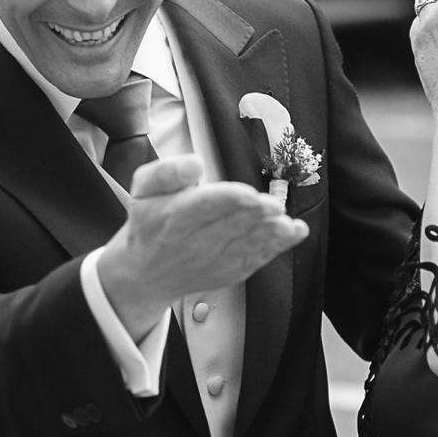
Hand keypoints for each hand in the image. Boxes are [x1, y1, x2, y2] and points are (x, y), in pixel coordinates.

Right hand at [97, 155, 306, 335]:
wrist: (147, 273)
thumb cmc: (150, 224)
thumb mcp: (143, 188)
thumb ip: (166, 172)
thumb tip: (194, 163)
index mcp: (174, 217)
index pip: (203, 207)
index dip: (227, 200)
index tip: (247, 193)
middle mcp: (195, 242)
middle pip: (229, 226)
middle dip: (253, 216)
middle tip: (273, 205)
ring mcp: (216, 260)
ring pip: (247, 244)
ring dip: (269, 234)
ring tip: (286, 223)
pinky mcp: (232, 271)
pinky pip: (257, 258)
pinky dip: (278, 246)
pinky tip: (294, 232)